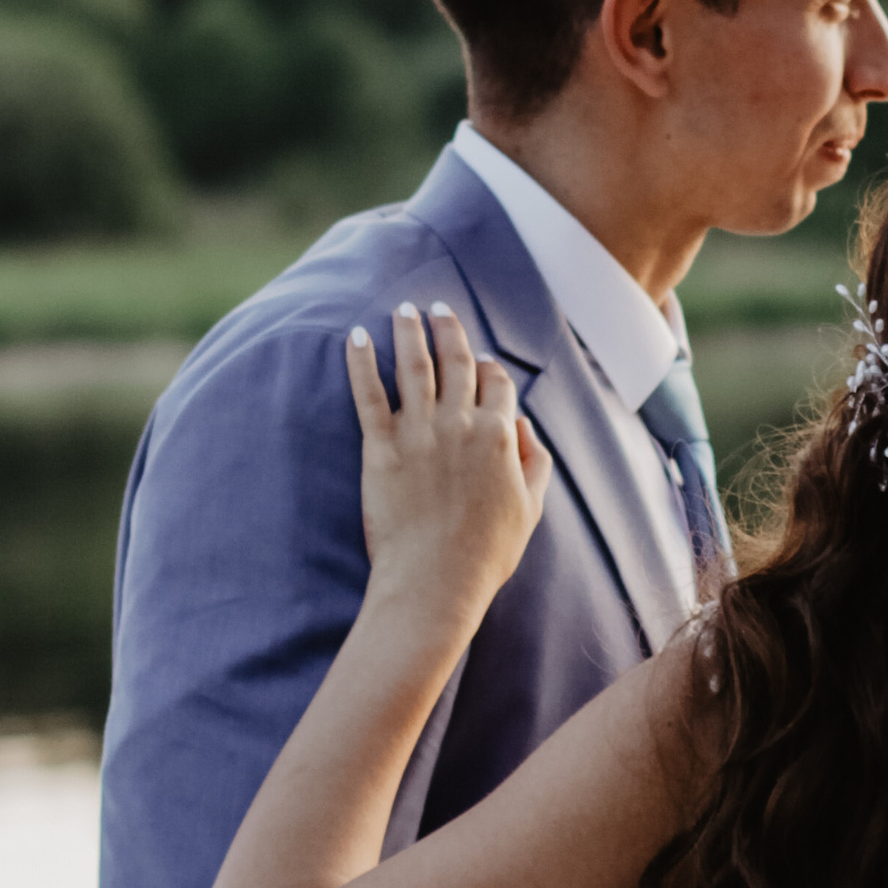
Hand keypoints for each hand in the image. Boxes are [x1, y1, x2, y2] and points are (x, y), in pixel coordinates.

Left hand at [347, 302, 552, 623]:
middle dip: (448, 328)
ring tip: (404, 308)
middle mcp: (460, 423)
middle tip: (438, 306)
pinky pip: (368, 395)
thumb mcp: (531, 507)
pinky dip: (360, 362)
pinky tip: (354, 337)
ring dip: (409, 332)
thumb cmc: (486, 553)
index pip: (497, 382)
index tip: (482, 359)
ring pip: (414, 366)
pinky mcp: (381, 448)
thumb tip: (521, 425)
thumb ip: (533, 460)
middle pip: (456, 361)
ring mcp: (418, 432)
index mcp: (498, 434)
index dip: (490, 367)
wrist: (435, 581)